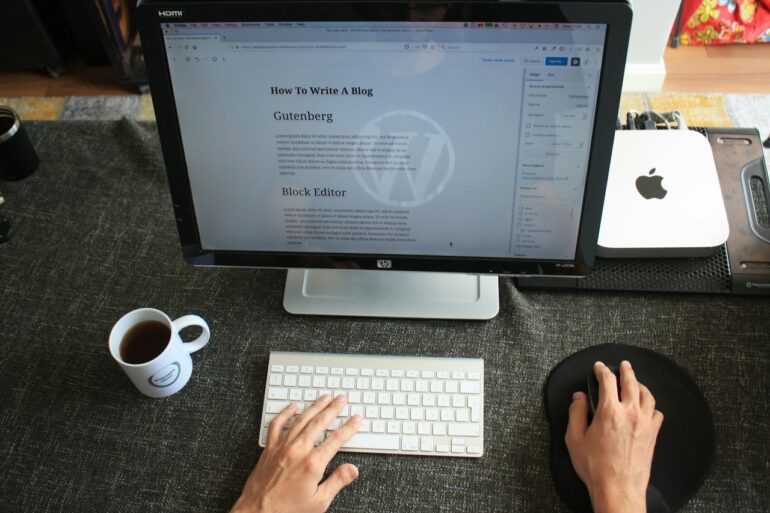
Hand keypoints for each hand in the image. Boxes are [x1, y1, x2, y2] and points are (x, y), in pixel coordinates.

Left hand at [231, 394, 361, 512]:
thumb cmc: (287, 510)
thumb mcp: (318, 502)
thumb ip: (337, 482)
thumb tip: (352, 469)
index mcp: (313, 464)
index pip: (336, 439)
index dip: (349, 427)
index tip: (356, 419)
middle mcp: (298, 450)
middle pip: (320, 423)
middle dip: (333, 409)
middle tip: (342, 399)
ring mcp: (282, 447)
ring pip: (301, 419)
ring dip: (314, 406)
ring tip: (324, 397)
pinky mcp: (270, 449)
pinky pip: (278, 424)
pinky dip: (285, 413)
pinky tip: (293, 406)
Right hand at [565, 361, 663, 512]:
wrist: (618, 489)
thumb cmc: (595, 467)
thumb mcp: (574, 439)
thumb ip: (576, 413)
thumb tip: (578, 397)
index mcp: (609, 411)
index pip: (607, 381)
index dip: (602, 370)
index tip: (599, 367)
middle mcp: (630, 413)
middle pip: (631, 382)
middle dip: (626, 370)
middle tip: (623, 364)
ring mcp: (645, 424)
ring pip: (647, 395)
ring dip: (640, 385)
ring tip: (636, 382)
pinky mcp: (653, 435)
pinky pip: (657, 413)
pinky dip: (651, 406)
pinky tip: (646, 407)